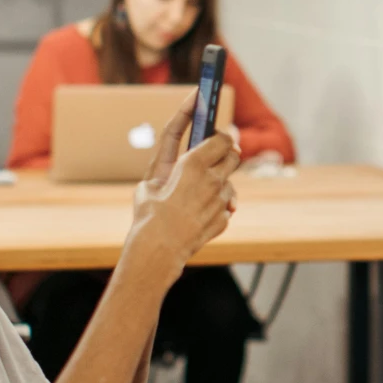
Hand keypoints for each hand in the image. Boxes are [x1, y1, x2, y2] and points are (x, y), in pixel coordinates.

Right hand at [126, 100, 239, 270]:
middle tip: (213, 157)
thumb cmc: (149, 212)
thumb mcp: (151, 180)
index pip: (222, 139)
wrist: (158, 249)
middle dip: (226, 154)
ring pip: (229, 182)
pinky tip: (199, 211)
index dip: (221, 134)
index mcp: (193, 163)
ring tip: (199, 190)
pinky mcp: (223, 218)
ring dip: (219, 182)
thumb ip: (169, 164)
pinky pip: (225, 205)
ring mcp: (220, 200)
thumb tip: (179, 161)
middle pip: (234, 156)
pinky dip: (216, 205)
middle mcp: (212, 179)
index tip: (217, 133)